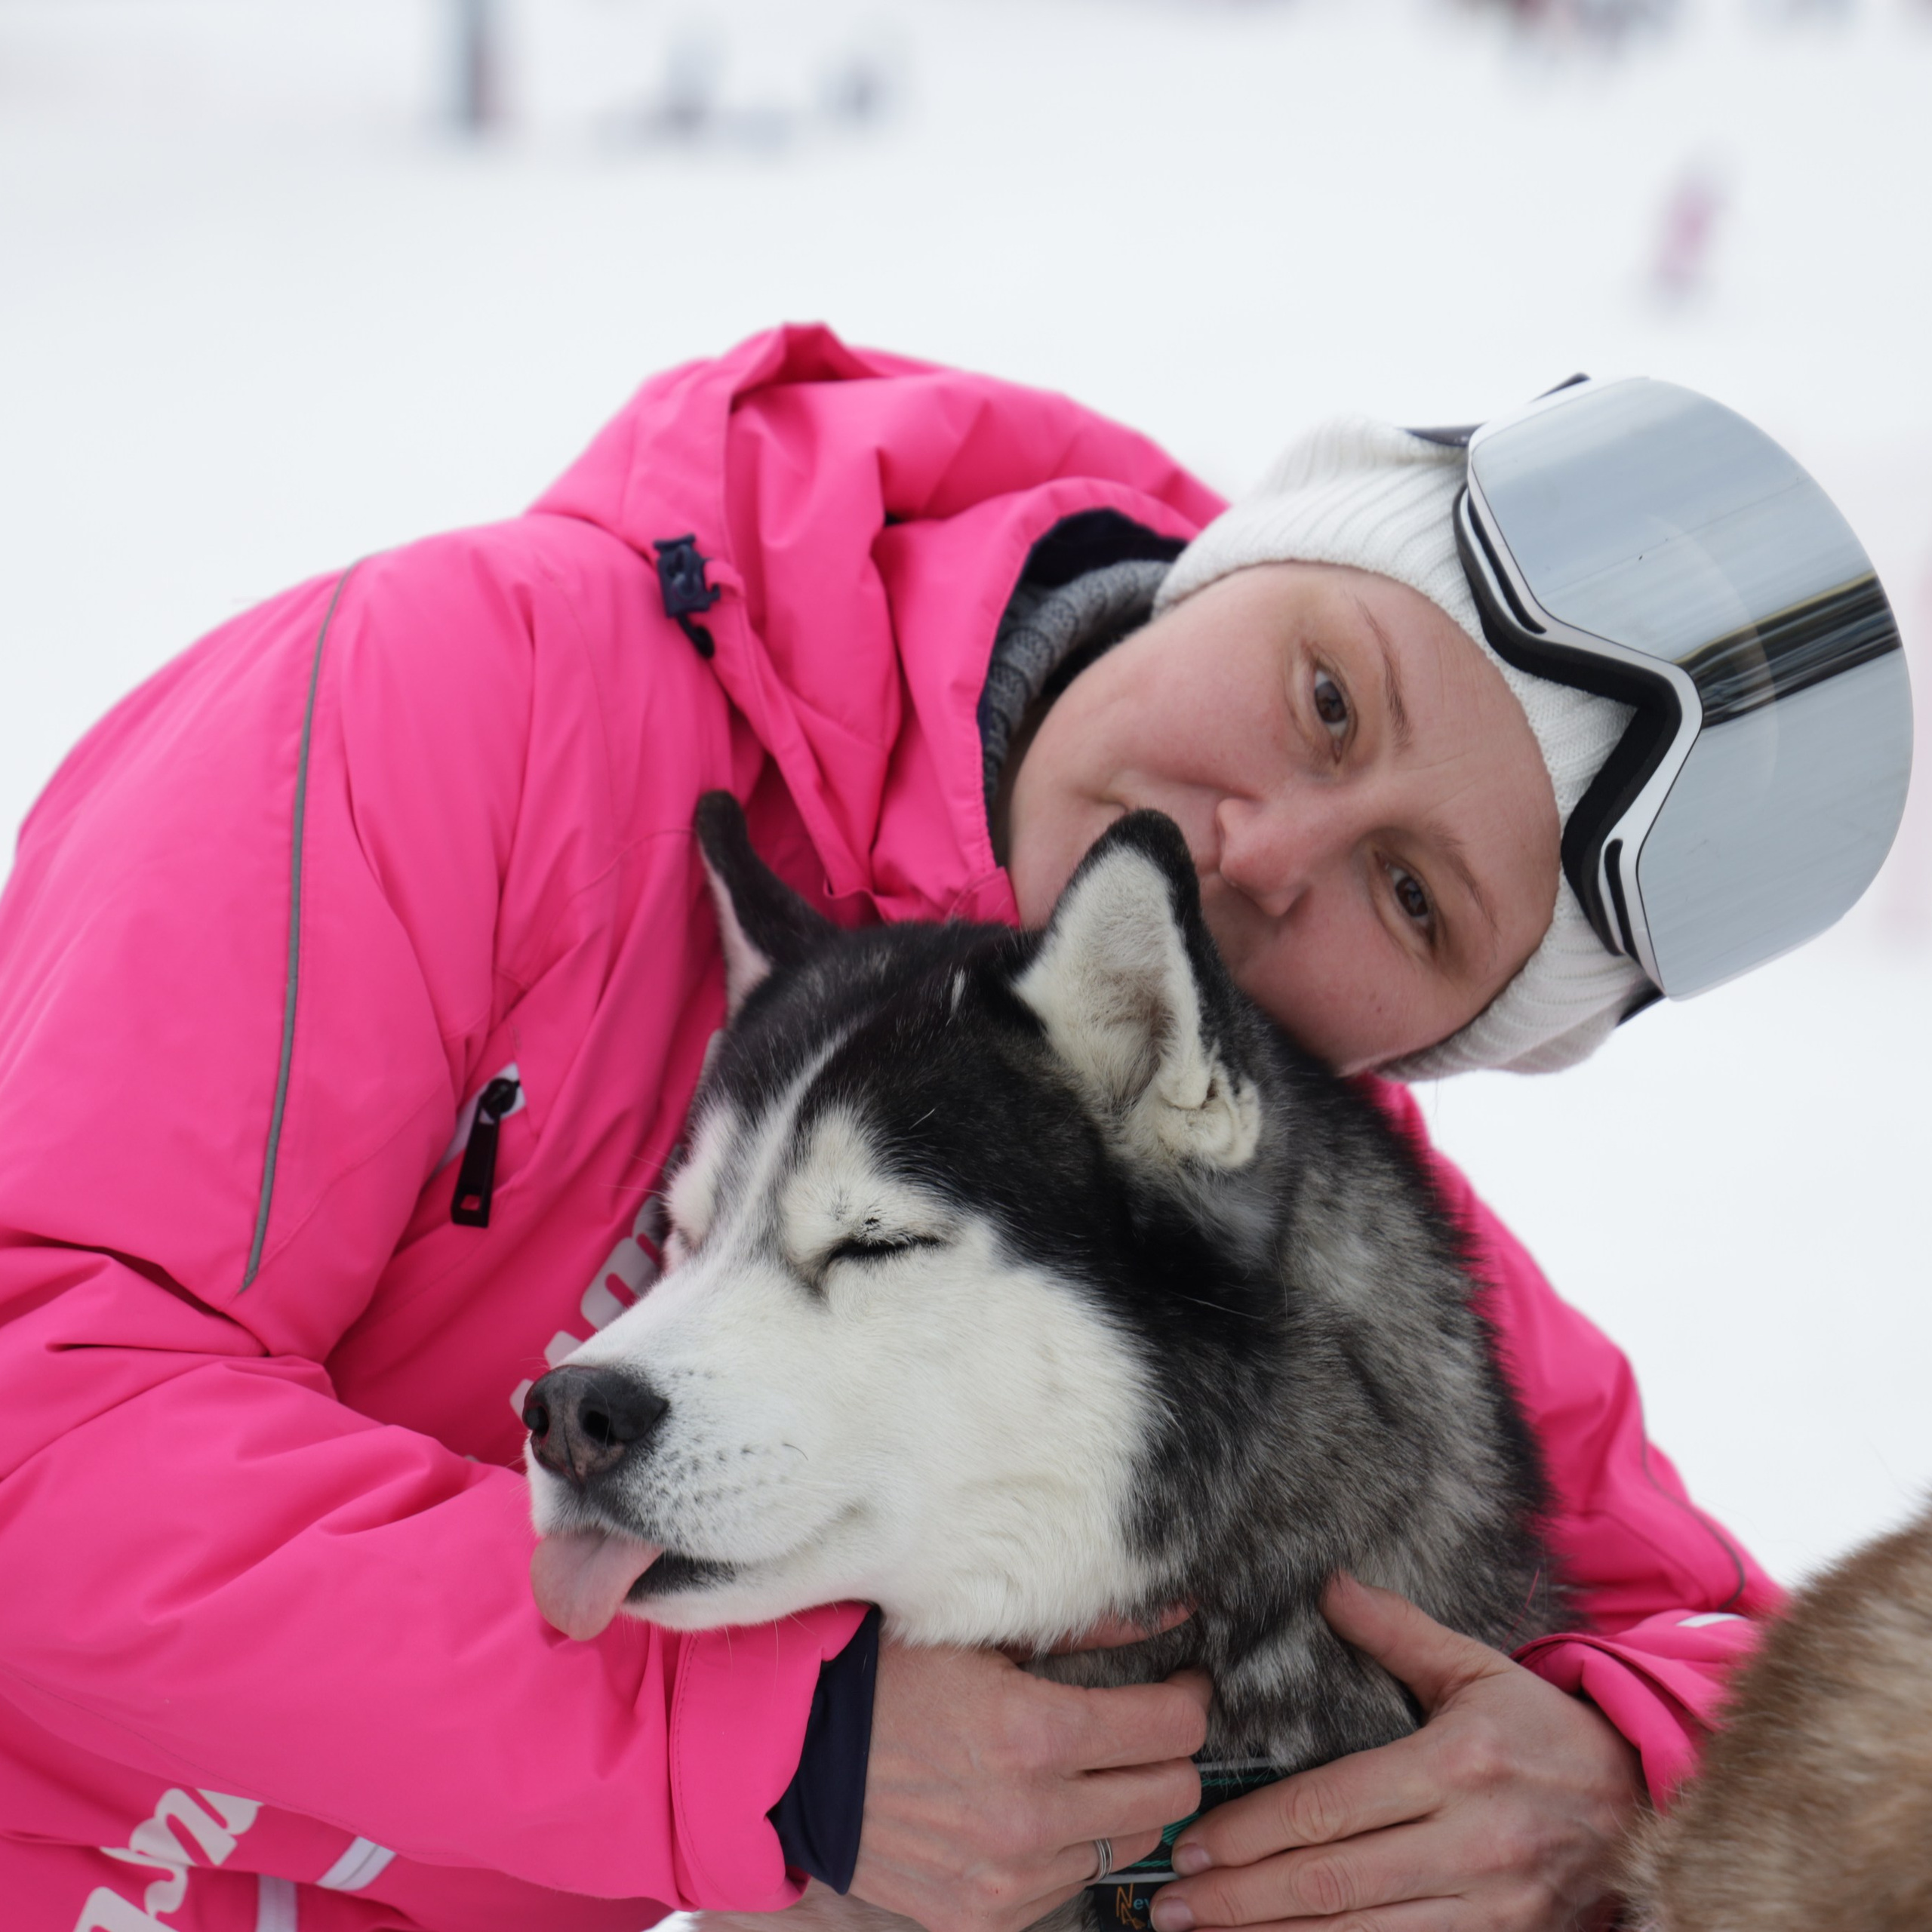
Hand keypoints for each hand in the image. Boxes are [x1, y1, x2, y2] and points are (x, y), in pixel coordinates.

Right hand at [850, 1642, 1211, 1931]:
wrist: (800, 1760)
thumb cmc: (891, 1680)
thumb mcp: (983, 1634)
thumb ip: (1086, 1629)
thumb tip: (1170, 1614)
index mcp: (1036, 1734)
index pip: (1173, 1728)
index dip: (1188, 1699)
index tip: (1178, 1685)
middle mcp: (1032, 1817)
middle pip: (1171, 1796)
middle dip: (1170, 1755)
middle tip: (1145, 1728)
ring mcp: (1009, 1878)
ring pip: (1128, 1845)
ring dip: (1120, 1805)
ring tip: (1082, 1770)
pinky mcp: (984, 1917)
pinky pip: (1069, 1885)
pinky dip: (1067, 1848)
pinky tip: (1034, 1811)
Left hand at [1147, 1575, 1643, 1931]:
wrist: (1644, 1801)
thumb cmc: (1544, 1729)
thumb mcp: (1476, 1667)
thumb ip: (1396, 1632)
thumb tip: (1328, 1585)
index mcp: (1455, 1766)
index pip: (1330, 1807)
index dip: (1253, 1831)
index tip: (1192, 1841)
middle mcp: (1469, 1843)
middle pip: (1333, 1879)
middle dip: (1242, 1895)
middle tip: (1171, 1903)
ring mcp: (1488, 1906)